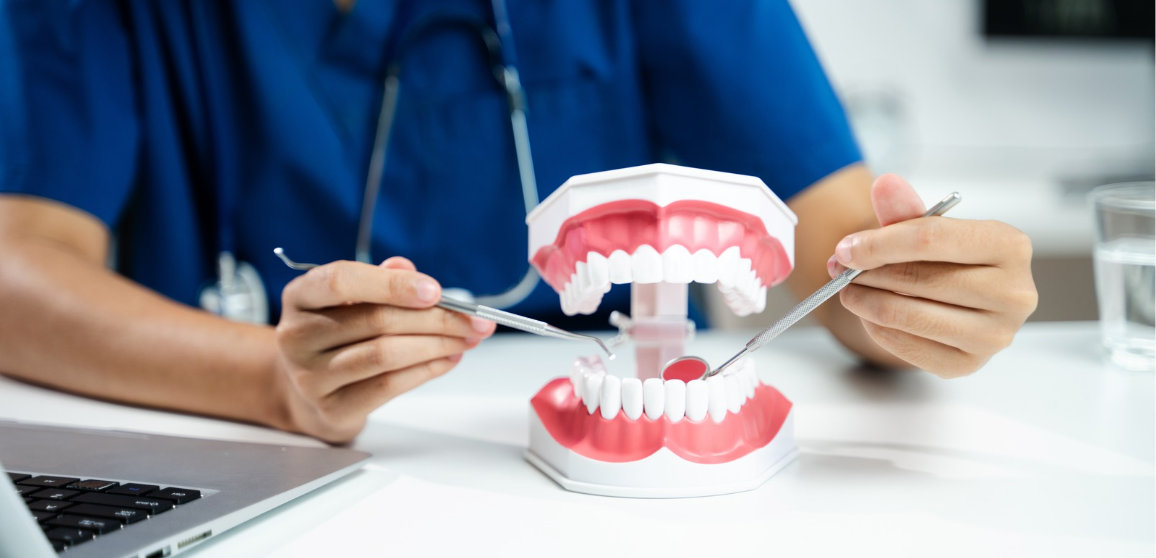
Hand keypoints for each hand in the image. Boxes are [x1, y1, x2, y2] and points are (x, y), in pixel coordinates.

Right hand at [273, 257, 495, 441]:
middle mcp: (297, 335)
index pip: (340, 281)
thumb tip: (409, 270)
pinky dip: (426, 370)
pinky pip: (388, 386)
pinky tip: (448, 360)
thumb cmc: (339, 335)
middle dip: (435, 319)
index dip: (391, 284)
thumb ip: (380, 280)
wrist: (310, 391)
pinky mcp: (332, 408)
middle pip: (376, 320)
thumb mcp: (351, 300)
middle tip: (473, 320)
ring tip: (467, 340)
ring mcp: (310, 376)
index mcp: (300, 296)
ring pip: (385, 354)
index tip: (435, 291)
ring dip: (437, 345)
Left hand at [827, 174, 1037, 377]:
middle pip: (919, 278)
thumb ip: (904, 208)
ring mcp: (996, 334)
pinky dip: (878, 329)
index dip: (880, 243)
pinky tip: (870, 314)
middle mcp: (1014, 292)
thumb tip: (884, 185)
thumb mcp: (927, 228)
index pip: (932, 239)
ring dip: (866, 301)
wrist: (958, 301)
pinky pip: (908, 347)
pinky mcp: (971, 364)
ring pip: (910, 315)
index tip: (846, 248)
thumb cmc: (946, 260)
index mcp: (1010, 245)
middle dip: (868, 273)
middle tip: (839, 268)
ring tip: (849, 290)